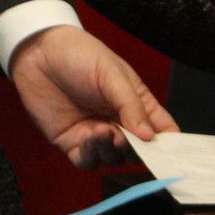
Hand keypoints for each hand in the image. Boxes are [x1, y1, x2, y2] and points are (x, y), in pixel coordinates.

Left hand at [6, 24, 178, 168]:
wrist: (38, 53)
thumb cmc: (81, 55)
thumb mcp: (112, 74)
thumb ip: (131, 105)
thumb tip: (151, 137)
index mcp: (137, 104)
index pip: (162, 130)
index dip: (171, 145)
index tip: (176, 157)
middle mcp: (120, 123)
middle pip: (140, 151)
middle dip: (139, 151)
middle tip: (132, 141)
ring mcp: (97, 134)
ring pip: (114, 158)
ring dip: (113, 150)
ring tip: (106, 132)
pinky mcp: (72, 143)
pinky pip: (88, 161)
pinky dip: (92, 155)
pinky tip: (90, 136)